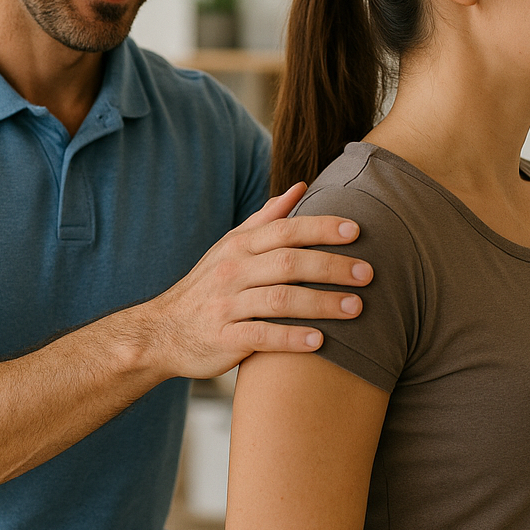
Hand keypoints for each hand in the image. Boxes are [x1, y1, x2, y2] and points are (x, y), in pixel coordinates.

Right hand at [132, 183, 371, 381]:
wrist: (161, 332)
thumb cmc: (207, 287)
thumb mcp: (230, 247)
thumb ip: (266, 219)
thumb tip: (300, 187)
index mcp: (239, 246)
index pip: (285, 229)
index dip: (321, 228)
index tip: (357, 231)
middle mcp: (233, 272)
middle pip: (288, 263)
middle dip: (332, 266)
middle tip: (368, 273)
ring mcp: (227, 306)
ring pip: (280, 300)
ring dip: (322, 303)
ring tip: (356, 309)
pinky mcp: (224, 339)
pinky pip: (262, 336)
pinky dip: (292, 338)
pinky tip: (320, 342)